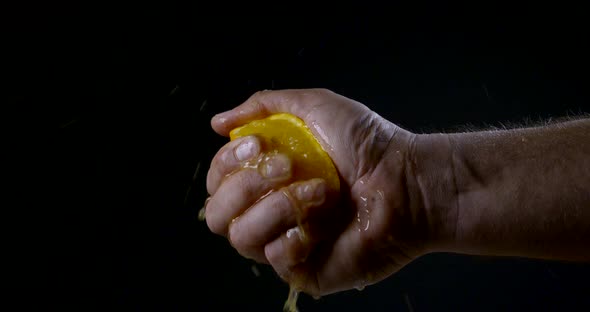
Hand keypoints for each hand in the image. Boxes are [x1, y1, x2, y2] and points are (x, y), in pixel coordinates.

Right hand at [205, 89, 426, 295]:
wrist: (405, 178)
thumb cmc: (366, 142)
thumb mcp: (313, 106)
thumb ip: (263, 106)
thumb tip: (217, 123)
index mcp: (265, 179)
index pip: (218, 181)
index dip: (226, 164)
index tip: (258, 145)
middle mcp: (268, 213)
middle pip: (217, 214)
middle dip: (247, 185)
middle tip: (288, 166)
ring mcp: (285, 243)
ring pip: (241, 238)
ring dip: (276, 207)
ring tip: (320, 191)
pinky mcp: (306, 270)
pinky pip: (275, 259)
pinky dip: (294, 236)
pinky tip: (322, 222)